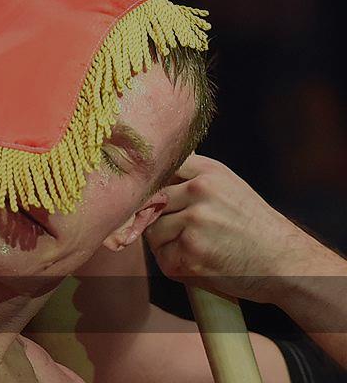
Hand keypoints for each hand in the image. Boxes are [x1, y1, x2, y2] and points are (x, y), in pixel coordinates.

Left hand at [144, 154, 335, 304]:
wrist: (286, 263)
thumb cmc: (253, 227)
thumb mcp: (228, 186)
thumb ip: (191, 178)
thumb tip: (147, 177)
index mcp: (207, 171)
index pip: (159, 170)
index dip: (153, 188)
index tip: (156, 200)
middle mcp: (200, 191)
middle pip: (150, 202)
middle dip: (160, 219)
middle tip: (186, 233)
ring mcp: (194, 223)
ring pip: (152, 230)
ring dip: (166, 243)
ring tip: (197, 248)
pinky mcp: (190, 254)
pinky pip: (162, 257)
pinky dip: (176, 264)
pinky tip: (201, 263)